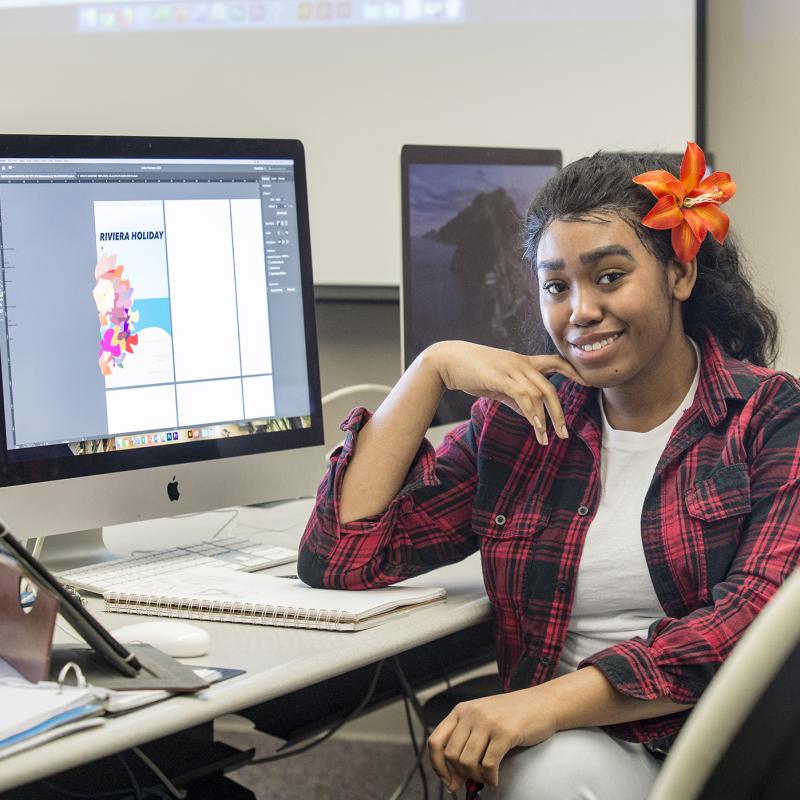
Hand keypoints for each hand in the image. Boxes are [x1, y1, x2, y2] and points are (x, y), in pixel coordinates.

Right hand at [426, 341, 586, 444]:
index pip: (555, 362)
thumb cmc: (472, 371)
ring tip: (547, 438)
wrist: (447, 361)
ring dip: (546, 418)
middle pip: (550, 387)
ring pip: (539, 394)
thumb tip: (532, 415)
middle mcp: (521, 363)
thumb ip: (516, 398)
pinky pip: (523, 396)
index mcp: (523, 362)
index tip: (587, 383)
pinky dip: (532, 412)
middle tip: (564, 433)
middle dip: (559, 412)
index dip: (573, 372)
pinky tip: (535, 426)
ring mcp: (512, 369)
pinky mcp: (501, 378)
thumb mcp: (499, 384)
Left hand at [427, 688, 557, 791]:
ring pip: (467, 763)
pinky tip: (495, 779)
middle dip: (462, 774)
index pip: (435, 742)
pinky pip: (488, 766)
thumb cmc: (514, 716)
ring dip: (477, 778)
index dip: (437, 766)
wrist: (544, 703)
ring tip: (488, 776)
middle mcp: (471, 713)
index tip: (448, 781)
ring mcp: (487, 722)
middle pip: (451, 756)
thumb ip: (465, 746)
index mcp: (461, 710)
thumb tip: (451, 782)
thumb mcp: (484, 724)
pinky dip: (490, 779)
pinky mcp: (504, 732)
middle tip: (476, 778)